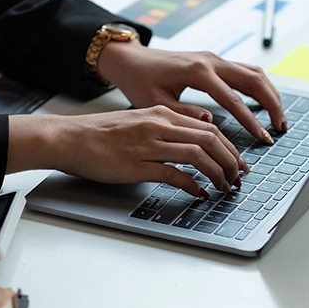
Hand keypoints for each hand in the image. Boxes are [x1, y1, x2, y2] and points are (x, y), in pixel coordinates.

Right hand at [6, 108, 247, 195]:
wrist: (69, 138)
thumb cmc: (100, 134)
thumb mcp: (139, 122)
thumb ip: (165, 129)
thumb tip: (192, 142)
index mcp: (162, 114)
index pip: (209, 126)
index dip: (229, 146)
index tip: (238, 162)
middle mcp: (159, 125)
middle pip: (211, 139)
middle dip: (231, 160)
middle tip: (239, 177)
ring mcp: (149, 145)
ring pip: (198, 155)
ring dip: (218, 172)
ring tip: (225, 187)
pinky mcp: (137, 164)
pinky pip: (175, 174)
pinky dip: (193, 185)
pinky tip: (200, 193)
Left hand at [97, 42, 286, 143]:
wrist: (131, 59)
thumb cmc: (139, 81)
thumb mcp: (156, 102)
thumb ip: (184, 113)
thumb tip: (210, 122)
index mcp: (198, 71)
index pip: (233, 99)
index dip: (250, 121)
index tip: (262, 138)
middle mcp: (211, 61)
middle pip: (254, 79)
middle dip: (272, 104)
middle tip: (280, 128)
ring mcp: (214, 58)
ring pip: (254, 72)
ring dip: (270, 94)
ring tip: (278, 118)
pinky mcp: (214, 61)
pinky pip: (244, 71)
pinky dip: (259, 86)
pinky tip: (264, 103)